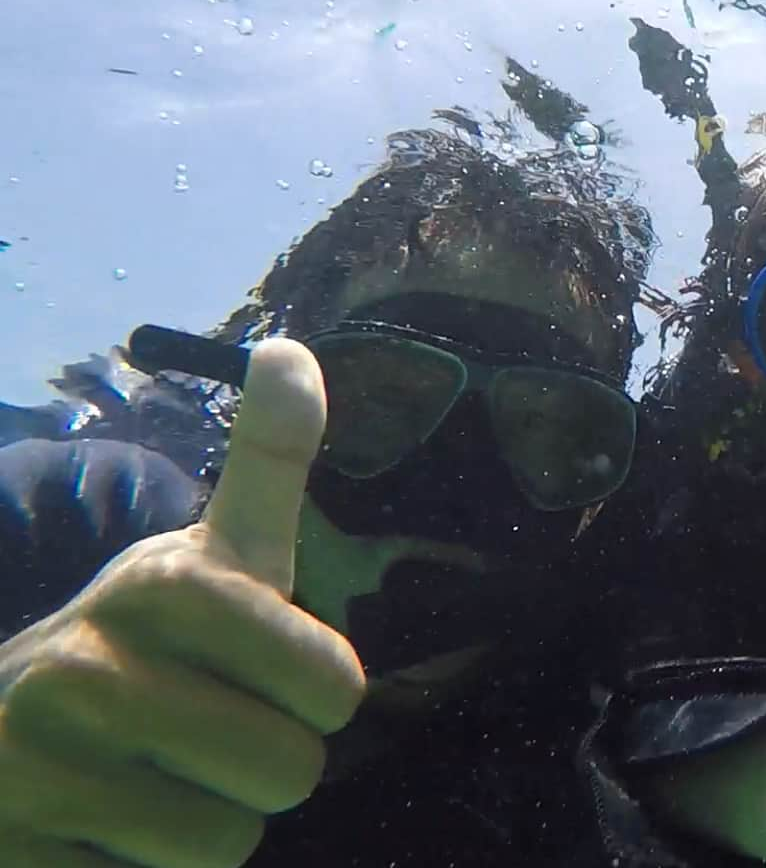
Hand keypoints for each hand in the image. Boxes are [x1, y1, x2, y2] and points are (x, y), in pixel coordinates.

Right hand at [0, 338, 365, 867]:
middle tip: (207, 729)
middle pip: (288, 772)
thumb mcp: (219, 545)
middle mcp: (91, 665)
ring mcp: (37, 765)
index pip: (334, 687)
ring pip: (226, 845)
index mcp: (170, 584)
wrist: (10, 722)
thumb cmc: (153, 636)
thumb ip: (270, 457)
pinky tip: (106, 823)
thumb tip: (292, 348)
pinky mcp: (13, 853)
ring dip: (209, 822)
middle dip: (265, 763)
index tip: (264, 672)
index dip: (316, 694)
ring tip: (157, 774)